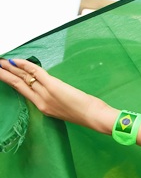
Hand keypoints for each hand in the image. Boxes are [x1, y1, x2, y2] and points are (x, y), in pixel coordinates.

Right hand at [0, 58, 116, 133]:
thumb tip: (51, 88)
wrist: (94, 117)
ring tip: (0, 62)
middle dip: (5, 74)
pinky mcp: (53, 86)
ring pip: (23, 78)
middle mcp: (40, 101)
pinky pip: (36, 73)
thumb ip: (55, 100)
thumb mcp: (65, 109)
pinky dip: (25, 65)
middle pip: (18, 85)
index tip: (4, 75)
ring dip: (10, 68)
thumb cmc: (85, 113)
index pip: (23, 92)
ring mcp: (45, 94)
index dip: (12, 82)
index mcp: (43, 107)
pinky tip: (16, 61)